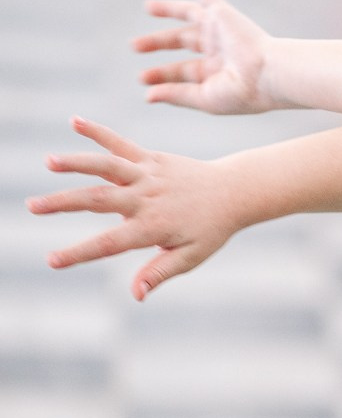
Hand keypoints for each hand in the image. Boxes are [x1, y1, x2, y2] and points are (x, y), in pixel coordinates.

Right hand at [27, 118, 240, 300]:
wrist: (234, 191)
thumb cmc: (211, 229)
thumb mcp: (191, 256)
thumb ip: (160, 273)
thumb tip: (135, 296)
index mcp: (153, 227)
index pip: (110, 243)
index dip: (80, 252)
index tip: (52, 260)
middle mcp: (147, 198)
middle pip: (100, 200)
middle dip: (64, 203)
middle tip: (32, 206)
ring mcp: (149, 175)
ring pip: (108, 167)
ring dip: (78, 162)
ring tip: (49, 161)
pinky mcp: (152, 158)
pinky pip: (122, 144)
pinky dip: (100, 132)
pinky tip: (75, 121)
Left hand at [134, 0, 277, 113]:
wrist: (268, 74)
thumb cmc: (242, 92)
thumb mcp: (204, 97)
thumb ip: (176, 94)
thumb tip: (148, 96)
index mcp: (216, 72)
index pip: (182, 70)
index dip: (160, 74)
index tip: (142, 80)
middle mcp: (218, 49)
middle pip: (182, 40)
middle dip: (158, 43)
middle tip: (134, 46)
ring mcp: (219, 29)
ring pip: (189, 14)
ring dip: (169, 9)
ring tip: (147, 7)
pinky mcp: (221, 13)